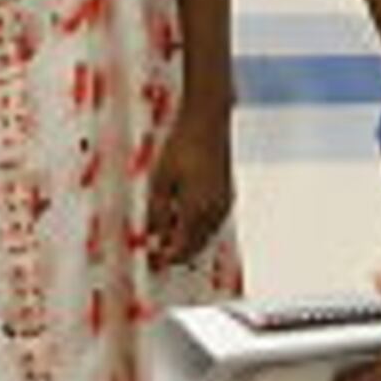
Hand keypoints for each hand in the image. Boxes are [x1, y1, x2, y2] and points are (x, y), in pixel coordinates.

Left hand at [145, 106, 234, 266]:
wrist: (209, 121)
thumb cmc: (182, 146)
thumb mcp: (159, 179)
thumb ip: (156, 211)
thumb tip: (152, 236)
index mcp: (197, 211)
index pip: (182, 249)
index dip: (167, 258)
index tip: (153, 259)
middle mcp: (214, 212)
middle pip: (196, 246)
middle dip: (178, 252)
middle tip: (158, 250)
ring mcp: (224, 203)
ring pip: (206, 235)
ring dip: (188, 240)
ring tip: (167, 232)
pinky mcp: (227, 194)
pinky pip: (213, 222)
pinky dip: (198, 228)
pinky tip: (184, 217)